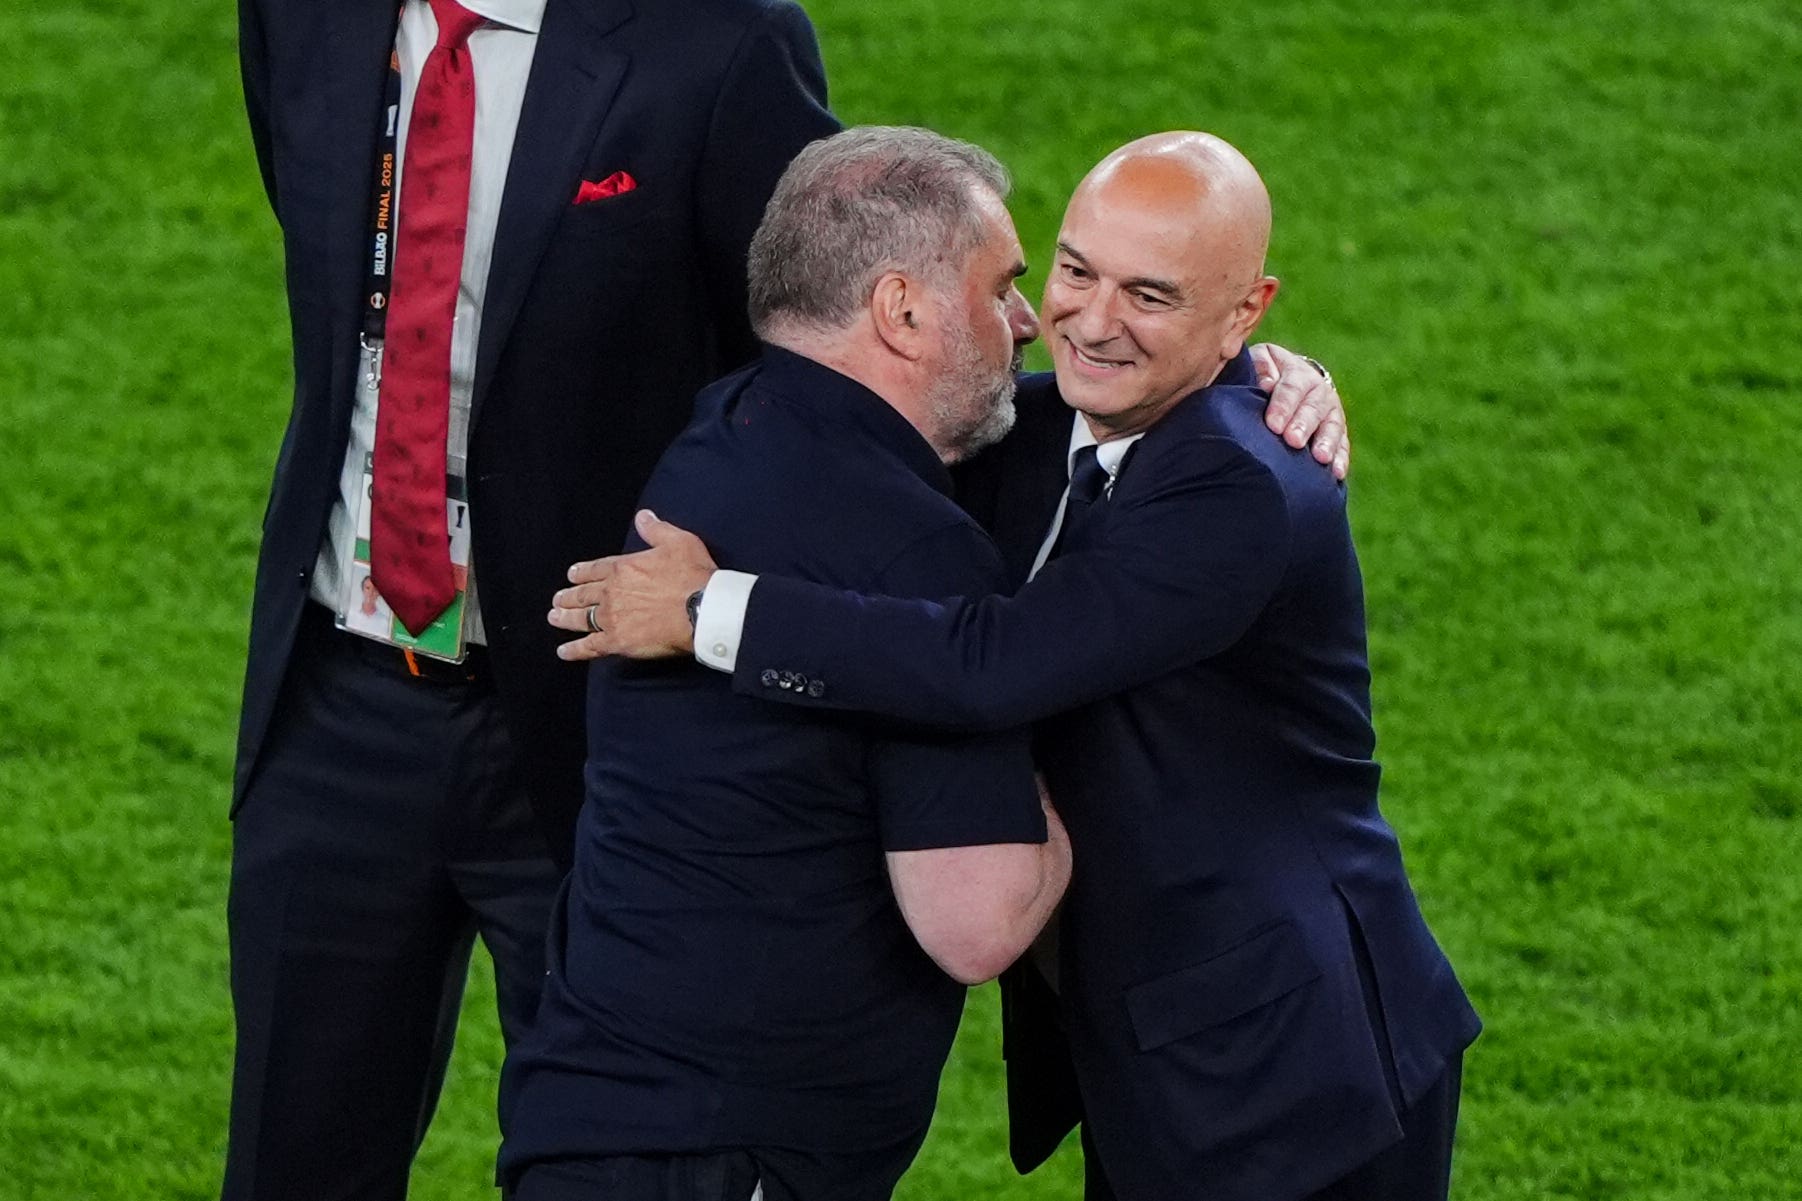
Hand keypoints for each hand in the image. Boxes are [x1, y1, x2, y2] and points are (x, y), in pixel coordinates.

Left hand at [548, 510, 717, 660]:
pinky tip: (563, 651)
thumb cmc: (694, 575)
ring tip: (555, 618)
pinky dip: (575, 650)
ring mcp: (612, 618)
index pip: (595, 569)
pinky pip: (590, 647)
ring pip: (581, 618)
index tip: (572, 575)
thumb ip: (656, 530)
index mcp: (623, 568)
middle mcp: (611, 592)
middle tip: (558, 599)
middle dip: (568, 596)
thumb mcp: (678, 542)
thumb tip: (643, 516)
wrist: (703, 610)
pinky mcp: (617, 642)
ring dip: (566, 618)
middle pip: (583, 594)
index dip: (581, 572)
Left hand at [1249, 343, 1349, 479]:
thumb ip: (1261, 365)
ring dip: (1327, 442)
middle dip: (1303, 425)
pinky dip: (1341, 458)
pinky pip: (1343, 444)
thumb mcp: (1261, 359)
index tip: (1272, 424)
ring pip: (1332, 426)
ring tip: (1320, 458)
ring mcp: (1331, 411)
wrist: (1289, 378)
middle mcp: (1319, 391)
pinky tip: (1337, 473)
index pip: (1291, 387)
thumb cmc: (1266, 373)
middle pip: (1313, 408)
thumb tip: (1267, 384)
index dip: (1283, 405)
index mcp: (1298, 373)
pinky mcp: (1338, 431)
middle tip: (1293, 441)